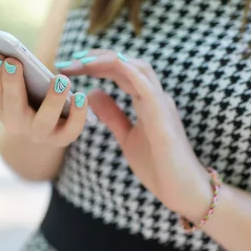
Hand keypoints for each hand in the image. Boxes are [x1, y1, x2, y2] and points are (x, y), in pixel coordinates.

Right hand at [0, 53, 87, 147]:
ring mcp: (40, 134)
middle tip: (14, 62)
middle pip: (12, 107)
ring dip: (52, 100)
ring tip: (61, 79)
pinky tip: (81, 96)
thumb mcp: (12, 87)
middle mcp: (17, 125)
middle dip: (12, 84)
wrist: (46, 130)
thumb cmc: (26, 98)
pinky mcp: (62, 138)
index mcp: (1, 111)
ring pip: (44, 120)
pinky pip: (71, 129)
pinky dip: (78, 114)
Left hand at [59, 50, 210, 217]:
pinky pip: (148, 89)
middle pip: (127, 63)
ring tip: (81, 62)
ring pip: (139, 68)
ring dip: (109, 61)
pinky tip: (111, 67)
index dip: (95, 63)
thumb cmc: (159, 166)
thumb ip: (112, 115)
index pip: (121, 70)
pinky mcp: (164, 121)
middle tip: (67, 62)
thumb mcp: (126, 137)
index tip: (69, 66)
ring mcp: (162, 106)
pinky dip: (130, 74)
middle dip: (96, 58)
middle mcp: (156, 97)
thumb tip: (92, 93)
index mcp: (147, 100)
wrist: (183, 192)